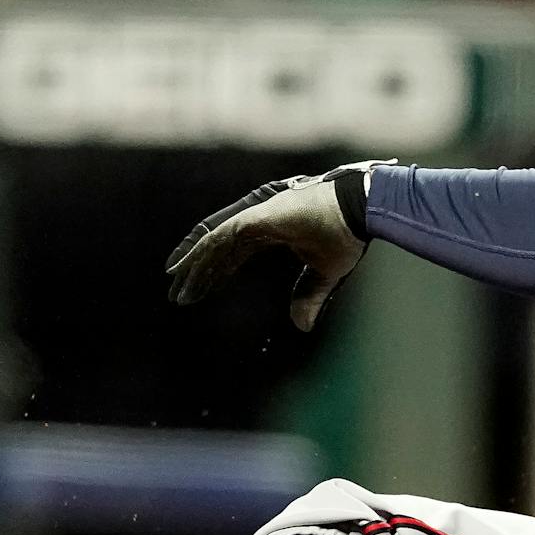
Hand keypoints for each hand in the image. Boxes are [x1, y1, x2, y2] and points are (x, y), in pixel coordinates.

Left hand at [166, 162, 383, 331]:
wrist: (359, 208)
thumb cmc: (347, 233)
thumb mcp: (325, 273)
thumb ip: (309, 296)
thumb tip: (301, 327)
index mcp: (272, 231)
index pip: (233, 251)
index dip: (215, 270)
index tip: (199, 288)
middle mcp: (257, 222)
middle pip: (217, 249)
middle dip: (198, 272)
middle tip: (180, 295)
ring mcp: (254, 217)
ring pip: (212, 244)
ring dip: (193, 267)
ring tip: (176, 289)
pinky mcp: (255, 218)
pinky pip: (219, 237)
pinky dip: (200, 253)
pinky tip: (184, 269)